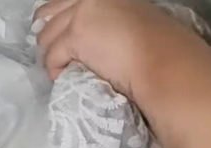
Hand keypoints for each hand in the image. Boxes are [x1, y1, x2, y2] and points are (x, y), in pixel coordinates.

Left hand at [34, 0, 206, 104]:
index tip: (55, 35)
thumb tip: (87, 34)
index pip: (66, 1)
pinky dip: (54, 70)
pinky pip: (52, 56)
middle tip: (52, 54)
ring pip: (46, 36)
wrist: (164, 63)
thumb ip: (107, 19)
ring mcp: (81, 13)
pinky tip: (64, 77)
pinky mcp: (75, 35)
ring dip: (50, 55)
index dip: (56, 18)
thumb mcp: (131, 20)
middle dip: (47, 35)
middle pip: (49, 14)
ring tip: (61, 69)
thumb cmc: (158, 48)